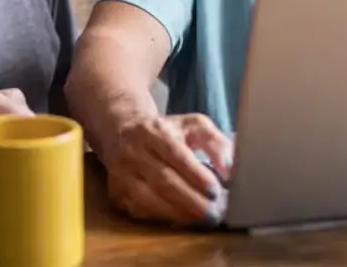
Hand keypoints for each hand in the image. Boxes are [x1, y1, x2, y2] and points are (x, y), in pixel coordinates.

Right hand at [104, 113, 233, 226]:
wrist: (123, 132)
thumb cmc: (166, 132)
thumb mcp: (193, 126)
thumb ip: (216, 143)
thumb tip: (229, 168)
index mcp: (153, 131)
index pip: (174, 153)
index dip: (195, 174)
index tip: (215, 190)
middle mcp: (132, 151)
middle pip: (163, 180)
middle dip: (191, 200)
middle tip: (214, 213)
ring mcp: (121, 174)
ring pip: (150, 198)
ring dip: (179, 213)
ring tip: (202, 219)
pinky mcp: (116, 192)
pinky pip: (141, 210)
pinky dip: (164, 217)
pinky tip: (182, 220)